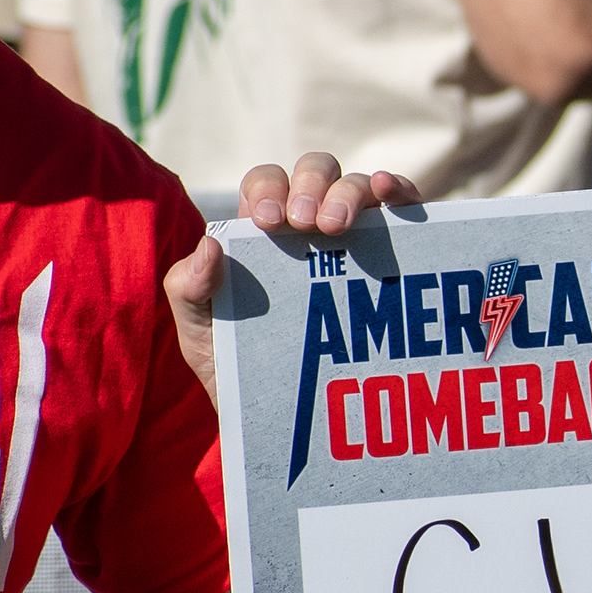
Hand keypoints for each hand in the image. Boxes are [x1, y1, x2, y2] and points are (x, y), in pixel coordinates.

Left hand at [165, 154, 421, 399]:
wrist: (286, 420)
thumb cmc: (241, 370)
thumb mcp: (202, 335)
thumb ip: (189, 291)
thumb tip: (210, 244)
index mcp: (264, 233)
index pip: (268, 183)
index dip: (270, 189)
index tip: (269, 222)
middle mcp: (311, 225)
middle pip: (316, 172)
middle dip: (312, 187)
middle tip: (307, 225)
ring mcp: (355, 237)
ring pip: (356, 185)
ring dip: (350, 192)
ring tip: (338, 229)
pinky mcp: (392, 255)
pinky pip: (401, 209)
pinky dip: (398, 189)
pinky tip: (391, 195)